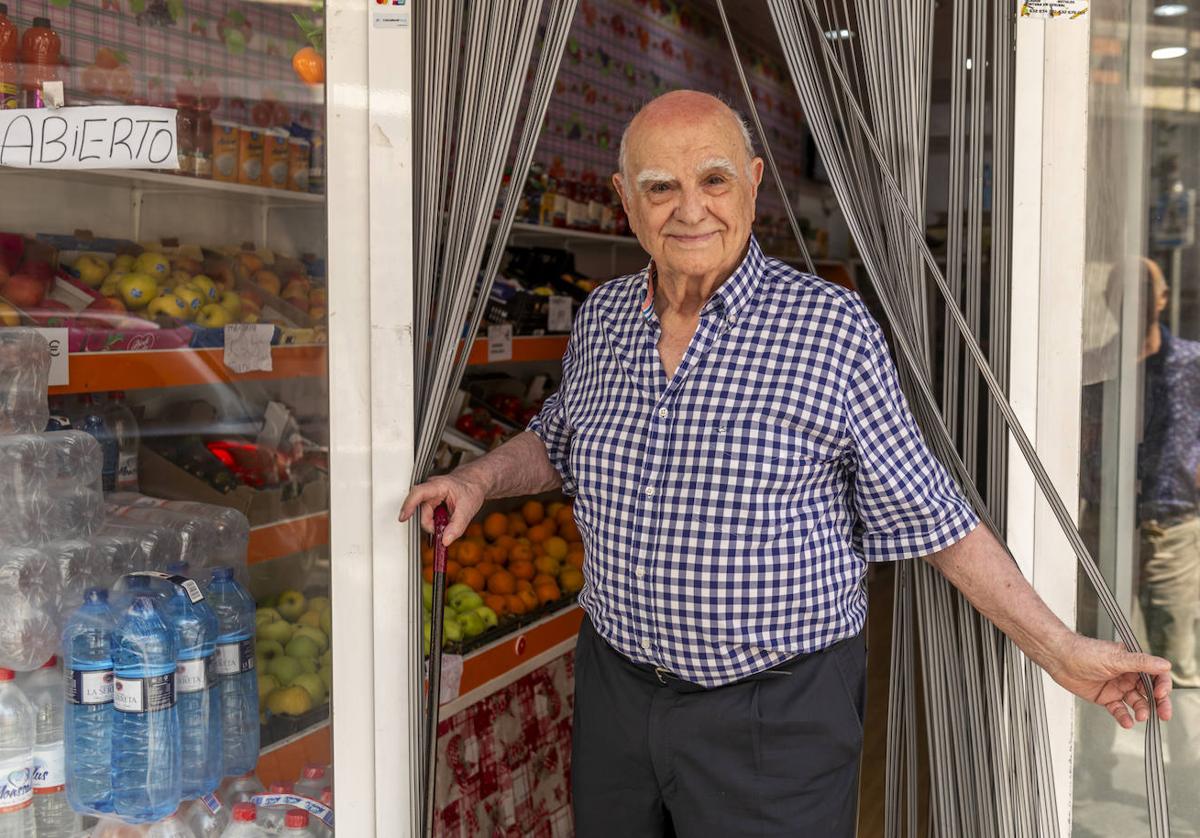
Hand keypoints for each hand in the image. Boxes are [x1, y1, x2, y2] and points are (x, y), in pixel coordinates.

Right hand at [399, 473, 484, 545]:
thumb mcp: (468, 509)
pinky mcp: (430, 501)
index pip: (418, 493)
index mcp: (439, 485)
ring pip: (425, 516)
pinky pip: (428, 515)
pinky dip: (436, 521)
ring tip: (449, 519)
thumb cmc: (472, 489)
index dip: (408, 505)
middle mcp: (431, 488)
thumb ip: (457, 527)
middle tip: (446, 528)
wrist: (475, 482)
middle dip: (432, 524)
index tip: (403, 517)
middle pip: (422, 511)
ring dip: (436, 522)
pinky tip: (445, 518)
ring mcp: (429, 495)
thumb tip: (445, 540)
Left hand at [1049, 635, 1172, 728]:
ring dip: (1141, 710)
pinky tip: (1127, 722)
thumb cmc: (1083, 651)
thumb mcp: (1115, 657)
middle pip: (1150, 692)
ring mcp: (1117, 687)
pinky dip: (1124, 717)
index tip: (1160, 694)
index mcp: (1133, 662)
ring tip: (1140, 716)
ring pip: (1136, 702)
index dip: (1162, 685)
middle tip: (1164, 714)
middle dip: (1158, 704)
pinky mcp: (1106, 698)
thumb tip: (1164, 664)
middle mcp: (1127, 675)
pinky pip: (1119, 710)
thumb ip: (1140, 662)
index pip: (1156, 675)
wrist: (1059, 658)